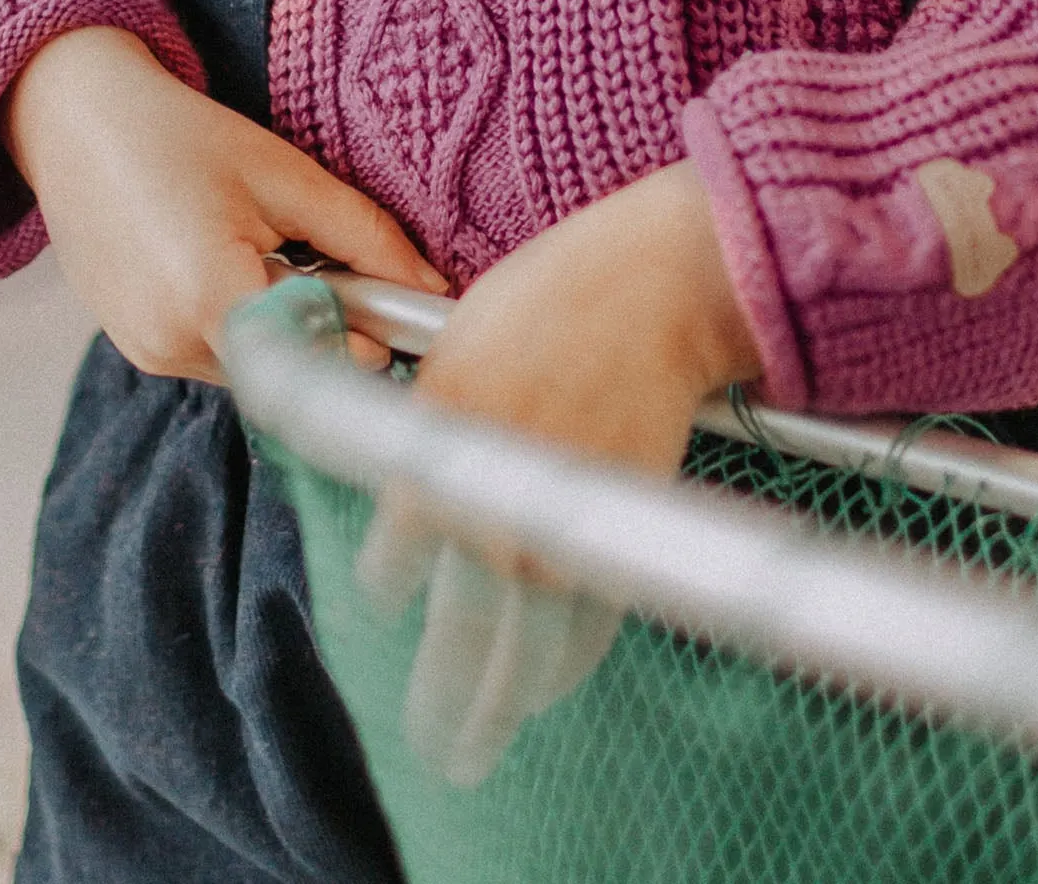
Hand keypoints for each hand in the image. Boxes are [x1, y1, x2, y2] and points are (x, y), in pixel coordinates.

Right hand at [0, 25, 446, 382]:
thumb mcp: (284, 174)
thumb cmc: (179, 135)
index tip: (391, 306)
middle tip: (323, 259)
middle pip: (288, 367)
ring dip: (278, 325)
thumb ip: (366, 237)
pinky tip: (223, 259)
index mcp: (210, 297)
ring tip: (262, 247)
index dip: (365, 334)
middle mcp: (170, 342)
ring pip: (254, 367)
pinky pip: (213, 355)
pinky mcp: (135, 348)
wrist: (75, 120)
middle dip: (323, 325)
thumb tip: (432, 289)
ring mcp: (146, 352)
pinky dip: (237, 322)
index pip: (320, 357)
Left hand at [358, 162, 762, 784]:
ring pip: (525, 654)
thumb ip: (429, 430)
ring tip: (482, 744)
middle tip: (432, 747)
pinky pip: (587, 627)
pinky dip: (568, 663)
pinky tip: (548, 685)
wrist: (650, 291)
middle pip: (455, 639)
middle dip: (440, 701)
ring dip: (503, 705)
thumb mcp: (452, 350)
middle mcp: (490, 509)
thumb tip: (410, 488)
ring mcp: (558, 532)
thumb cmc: (545, 300)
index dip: (387, 584)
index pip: (390, 564)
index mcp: (433, 450)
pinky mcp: (617, 535)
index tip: (390, 595)